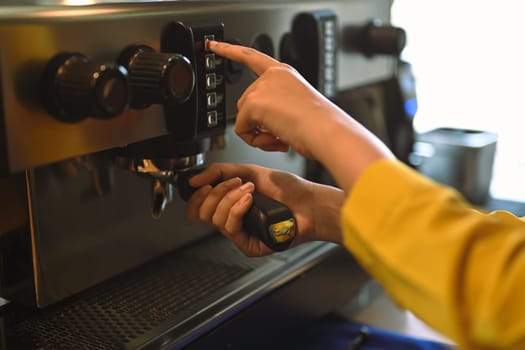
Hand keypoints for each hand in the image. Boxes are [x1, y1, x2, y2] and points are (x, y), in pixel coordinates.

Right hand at [185, 163, 344, 255]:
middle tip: (236, 183)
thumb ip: (220, 172)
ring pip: (215, 219)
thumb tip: (194, 180)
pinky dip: (237, 209)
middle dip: (216, 192)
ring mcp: (241, 234)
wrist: (309, 203)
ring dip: (230, 198)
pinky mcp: (249, 246)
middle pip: (202, 213)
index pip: (199, 208)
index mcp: (230, 205)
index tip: (204, 184)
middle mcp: (233, 221)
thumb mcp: (249, 171)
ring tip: (249, 190)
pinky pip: (230, 228)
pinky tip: (250, 200)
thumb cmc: (287, 190)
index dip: (196, 196)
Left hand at [208, 41, 393, 193]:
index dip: (230, 51)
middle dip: (259, 123)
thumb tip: (262, 126)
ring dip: (259, 134)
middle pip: (246, 103)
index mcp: (283, 73)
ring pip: (244, 118)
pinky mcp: (253, 104)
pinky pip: (242, 130)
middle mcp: (271, 77)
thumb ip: (276, 107)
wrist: (327, 131)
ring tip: (282, 137)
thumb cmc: (320, 124)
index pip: (252, 57)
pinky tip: (276, 139)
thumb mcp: (297, 106)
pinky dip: (255, 141)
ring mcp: (261, 88)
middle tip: (281, 133)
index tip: (214, 45)